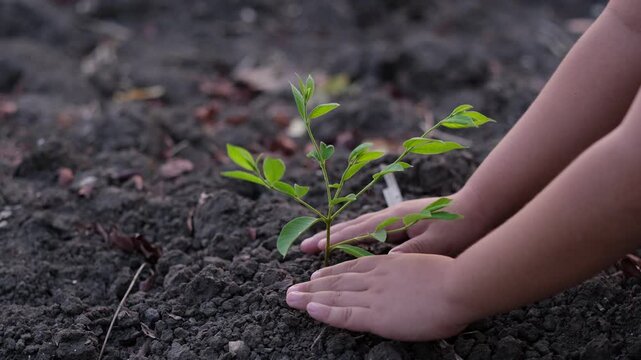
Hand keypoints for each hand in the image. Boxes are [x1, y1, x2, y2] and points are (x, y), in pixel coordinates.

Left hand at [286, 254, 470, 340]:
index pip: (352, 268)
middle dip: (312, 286)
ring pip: (334, 296)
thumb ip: (407, 270)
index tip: (315, 276)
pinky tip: (310, 310)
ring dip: (310, 297)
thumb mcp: (425, 265)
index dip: (331, 273)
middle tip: (292, 289)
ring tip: (290, 299)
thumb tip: (400, 273)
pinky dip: (325, 312)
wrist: (459, 285)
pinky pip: (345, 314)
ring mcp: (374, 296)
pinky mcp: (377, 315)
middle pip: (337, 281)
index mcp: (387, 265)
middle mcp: (375, 277)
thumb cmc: (452, 277)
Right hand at [300, 191, 486, 255]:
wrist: (482, 208)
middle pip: (355, 225)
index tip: (313, 247)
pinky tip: (356, 240)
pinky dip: (358, 233)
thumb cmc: (462, 227)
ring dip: (342, 234)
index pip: (359, 231)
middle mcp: (393, 214)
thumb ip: (412, 252)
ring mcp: (400, 215)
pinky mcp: (407, 219)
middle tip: (306, 245)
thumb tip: (386, 260)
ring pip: (363, 225)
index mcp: (397, 219)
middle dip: (330, 236)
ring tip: (324, 241)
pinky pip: (374, 227)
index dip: (336, 240)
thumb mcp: (437, 244)